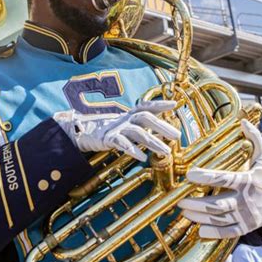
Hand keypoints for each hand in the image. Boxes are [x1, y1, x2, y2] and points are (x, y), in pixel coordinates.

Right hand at [53, 100, 179, 160]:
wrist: (84, 134)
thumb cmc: (111, 130)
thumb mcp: (128, 126)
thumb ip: (145, 127)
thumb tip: (166, 130)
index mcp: (130, 114)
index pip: (147, 106)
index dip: (160, 104)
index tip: (175, 105)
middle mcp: (125, 118)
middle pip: (145, 118)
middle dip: (161, 126)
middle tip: (176, 135)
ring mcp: (117, 128)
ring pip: (137, 132)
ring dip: (153, 141)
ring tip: (166, 151)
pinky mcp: (108, 138)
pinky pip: (122, 143)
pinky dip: (133, 149)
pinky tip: (143, 157)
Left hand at [178, 119, 261, 237]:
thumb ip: (254, 139)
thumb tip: (243, 120)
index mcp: (249, 180)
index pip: (225, 178)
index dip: (206, 177)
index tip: (190, 174)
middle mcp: (248, 200)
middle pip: (218, 204)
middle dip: (197, 203)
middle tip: (180, 200)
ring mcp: (247, 216)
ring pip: (220, 219)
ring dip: (200, 217)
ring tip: (184, 211)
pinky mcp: (247, 227)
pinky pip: (228, 232)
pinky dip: (213, 233)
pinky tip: (198, 230)